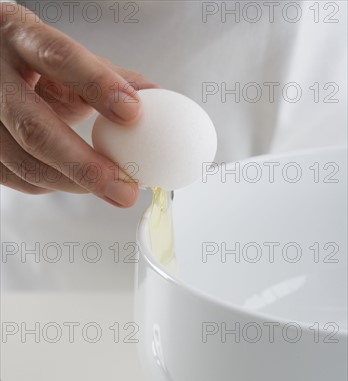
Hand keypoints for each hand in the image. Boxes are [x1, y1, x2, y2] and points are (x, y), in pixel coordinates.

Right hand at [0, 2, 158, 206]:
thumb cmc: (36, 64)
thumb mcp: (71, 60)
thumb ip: (113, 77)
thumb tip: (161, 99)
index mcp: (20, 37)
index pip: (58, 57)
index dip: (97, 85)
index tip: (133, 113)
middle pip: (34, 128)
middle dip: (85, 166)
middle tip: (125, 189)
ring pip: (25, 162)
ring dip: (74, 183)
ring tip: (113, 189)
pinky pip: (17, 178)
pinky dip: (53, 186)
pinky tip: (76, 181)